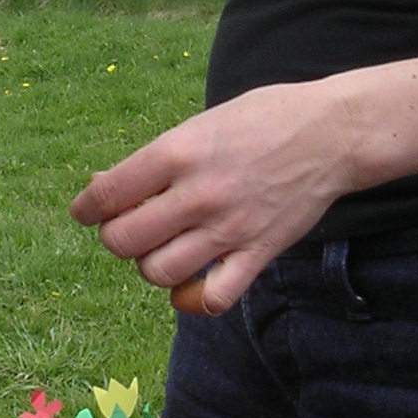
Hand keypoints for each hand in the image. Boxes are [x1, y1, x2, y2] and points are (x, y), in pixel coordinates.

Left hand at [70, 81, 356, 313]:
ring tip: (162, 247)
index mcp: (180, 151)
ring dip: (149, 264)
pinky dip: (193, 299)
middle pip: (123, 240)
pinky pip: (213, 299)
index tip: (85, 211)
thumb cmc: (263, 118)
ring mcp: (230, 228)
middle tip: (128, 226)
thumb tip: (100, 185)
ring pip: (158, 272)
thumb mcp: (200, 123)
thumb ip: (155, 158)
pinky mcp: (258, 252)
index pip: (107, 194)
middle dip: (115, 236)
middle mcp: (199, 194)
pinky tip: (191, 282)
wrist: (333, 132)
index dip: (85, 208)